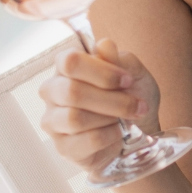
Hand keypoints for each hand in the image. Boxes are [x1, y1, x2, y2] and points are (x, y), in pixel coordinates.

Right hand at [38, 38, 159, 171]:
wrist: (139, 131)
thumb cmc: (131, 97)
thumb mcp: (134, 74)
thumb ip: (119, 59)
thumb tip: (104, 46)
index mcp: (66, 67)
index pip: (70, 61)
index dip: (102, 71)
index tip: (128, 80)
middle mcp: (52, 91)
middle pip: (72, 92)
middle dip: (113, 100)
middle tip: (137, 105)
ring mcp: (53, 120)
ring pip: (75, 118)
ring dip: (111, 118)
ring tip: (127, 119)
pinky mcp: (63, 146)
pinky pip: (86, 140)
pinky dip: (111, 136)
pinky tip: (118, 133)